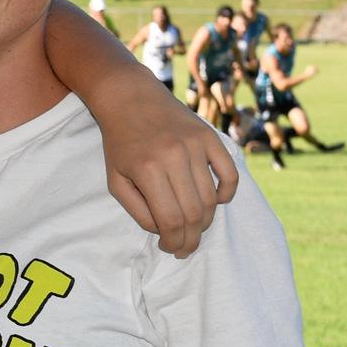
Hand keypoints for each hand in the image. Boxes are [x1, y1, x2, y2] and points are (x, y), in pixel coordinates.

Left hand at [98, 80, 237, 257]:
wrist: (131, 98)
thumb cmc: (120, 143)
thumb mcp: (116, 180)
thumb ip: (138, 211)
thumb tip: (164, 230)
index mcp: (147, 170)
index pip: (170, 220)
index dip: (174, 241)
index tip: (171, 248)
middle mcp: (174, 157)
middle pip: (194, 213)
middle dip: (191, 238)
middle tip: (186, 247)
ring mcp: (195, 146)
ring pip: (211, 198)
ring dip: (207, 221)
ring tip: (196, 229)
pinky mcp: (210, 137)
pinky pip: (230, 173)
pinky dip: (227, 193)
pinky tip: (216, 202)